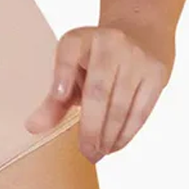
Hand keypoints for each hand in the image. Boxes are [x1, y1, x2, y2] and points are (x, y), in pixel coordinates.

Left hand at [25, 22, 173, 162]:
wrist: (139, 35)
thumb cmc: (95, 61)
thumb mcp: (72, 70)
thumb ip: (54, 99)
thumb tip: (33, 128)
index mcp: (80, 38)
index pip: (68, 52)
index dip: (63, 73)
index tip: (60, 96)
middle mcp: (109, 42)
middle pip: (98, 90)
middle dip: (91, 126)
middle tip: (86, 152)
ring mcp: (136, 57)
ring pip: (121, 104)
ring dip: (109, 135)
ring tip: (98, 153)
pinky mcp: (155, 73)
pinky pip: (140, 110)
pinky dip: (127, 132)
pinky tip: (115, 145)